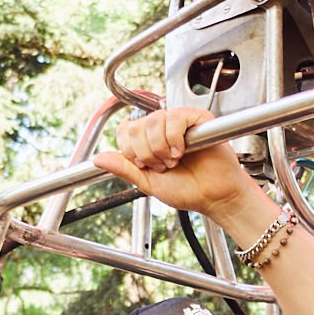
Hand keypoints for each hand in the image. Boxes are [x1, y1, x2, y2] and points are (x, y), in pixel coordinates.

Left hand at [95, 105, 267, 236]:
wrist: (214, 197)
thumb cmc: (188, 190)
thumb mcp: (148, 182)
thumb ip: (124, 169)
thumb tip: (99, 158)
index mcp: (149, 141)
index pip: (125, 130)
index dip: (130, 150)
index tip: (144, 165)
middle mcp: (162, 129)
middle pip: (137, 125)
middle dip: (146, 153)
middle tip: (163, 166)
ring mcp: (180, 122)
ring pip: (154, 121)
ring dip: (161, 147)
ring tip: (175, 160)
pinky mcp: (198, 119)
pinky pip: (176, 117)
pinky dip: (175, 137)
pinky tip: (183, 150)